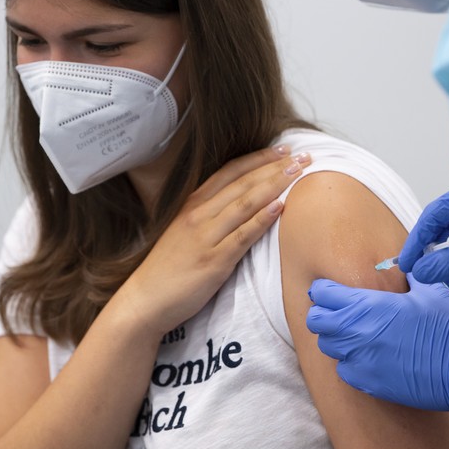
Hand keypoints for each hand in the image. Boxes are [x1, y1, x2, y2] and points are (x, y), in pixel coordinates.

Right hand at [122, 146, 311, 338]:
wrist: (145, 300)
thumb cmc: (168, 268)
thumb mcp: (185, 231)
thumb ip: (210, 215)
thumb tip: (242, 202)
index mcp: (193, 204)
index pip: (231, 171)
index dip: (259, 158)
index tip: (283, 149)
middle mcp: (199, 214)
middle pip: (243, 182)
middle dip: (275, 166)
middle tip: (303, 155)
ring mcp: (206, 236)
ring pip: (246, 202)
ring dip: (274, 184)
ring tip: (298, 172)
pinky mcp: (213, 260)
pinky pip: (243, 235)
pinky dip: (262, 218)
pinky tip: (281, 206)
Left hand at [306, 274, 448, 420]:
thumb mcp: (430, 291)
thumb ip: (410, 276)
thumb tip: (405, 266)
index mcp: (368, 306)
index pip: (323, 294)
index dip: (325, 289)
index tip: (330, 290)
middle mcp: (356, 333)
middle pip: (316, 321)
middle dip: (323, 312)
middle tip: (337, 310)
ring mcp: (359, 360)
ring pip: (327, 346)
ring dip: (336, 337)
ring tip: (355, 333)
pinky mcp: (367, 383)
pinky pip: (343, 370)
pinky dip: (349, 361)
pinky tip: (367, 355)